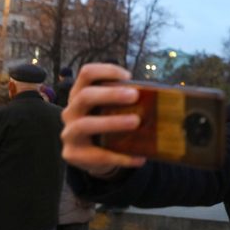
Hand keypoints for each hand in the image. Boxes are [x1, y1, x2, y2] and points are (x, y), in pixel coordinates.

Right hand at [61, 63, 145, 177]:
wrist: (93, 156)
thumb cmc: (107, 124)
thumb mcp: (112, 109)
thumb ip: (126, 101)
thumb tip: (160, 96)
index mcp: (80, 94)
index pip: (86, 73)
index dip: (106, 71)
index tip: (128, 77)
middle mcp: (71, 111)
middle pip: (85, 96)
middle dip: (110, 94)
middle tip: (134, 95)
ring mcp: (69, 133)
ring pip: (85, 125)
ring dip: (111, 122)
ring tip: (135, 122)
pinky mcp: (73, 154)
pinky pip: (97, 155)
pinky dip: (121, 157)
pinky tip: (140, 158)